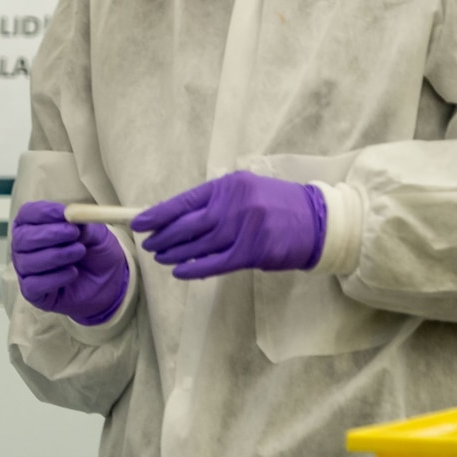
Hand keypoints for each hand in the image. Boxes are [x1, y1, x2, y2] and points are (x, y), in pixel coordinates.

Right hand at [11, 200, 129, 324]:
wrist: (107, 284)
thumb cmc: (96, 253)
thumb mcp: (97, 234)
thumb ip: (84, 225)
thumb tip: (72, 217)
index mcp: (35, 225)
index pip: (27, 214)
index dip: (43, 213)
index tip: (64, 213)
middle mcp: (25, 247)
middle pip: (22, 238)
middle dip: (49, 234)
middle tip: (74, 233)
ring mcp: (26, 271)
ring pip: (27, 261)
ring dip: (56, 255)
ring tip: (79, 252)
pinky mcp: (32, 292)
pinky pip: (34, 284)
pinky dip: (55, 278)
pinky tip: (73, 273)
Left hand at [132, 172, 324, 279]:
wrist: (316, 220)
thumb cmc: (278, 204)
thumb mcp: (247, 190)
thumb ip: (217, 201)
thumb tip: (179, 217)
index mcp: (229, 185)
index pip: (185, 201)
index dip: (159, 214)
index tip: (140, 223)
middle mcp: (234, 204)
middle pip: (187, 225)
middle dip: (163, 236)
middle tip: (149, 244)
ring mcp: (243, 228)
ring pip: (198, 245)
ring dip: (175, 253)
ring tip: (161, 257)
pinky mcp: (252, 252)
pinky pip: (215, 263)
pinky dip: (194, 268)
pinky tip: (180, 270)